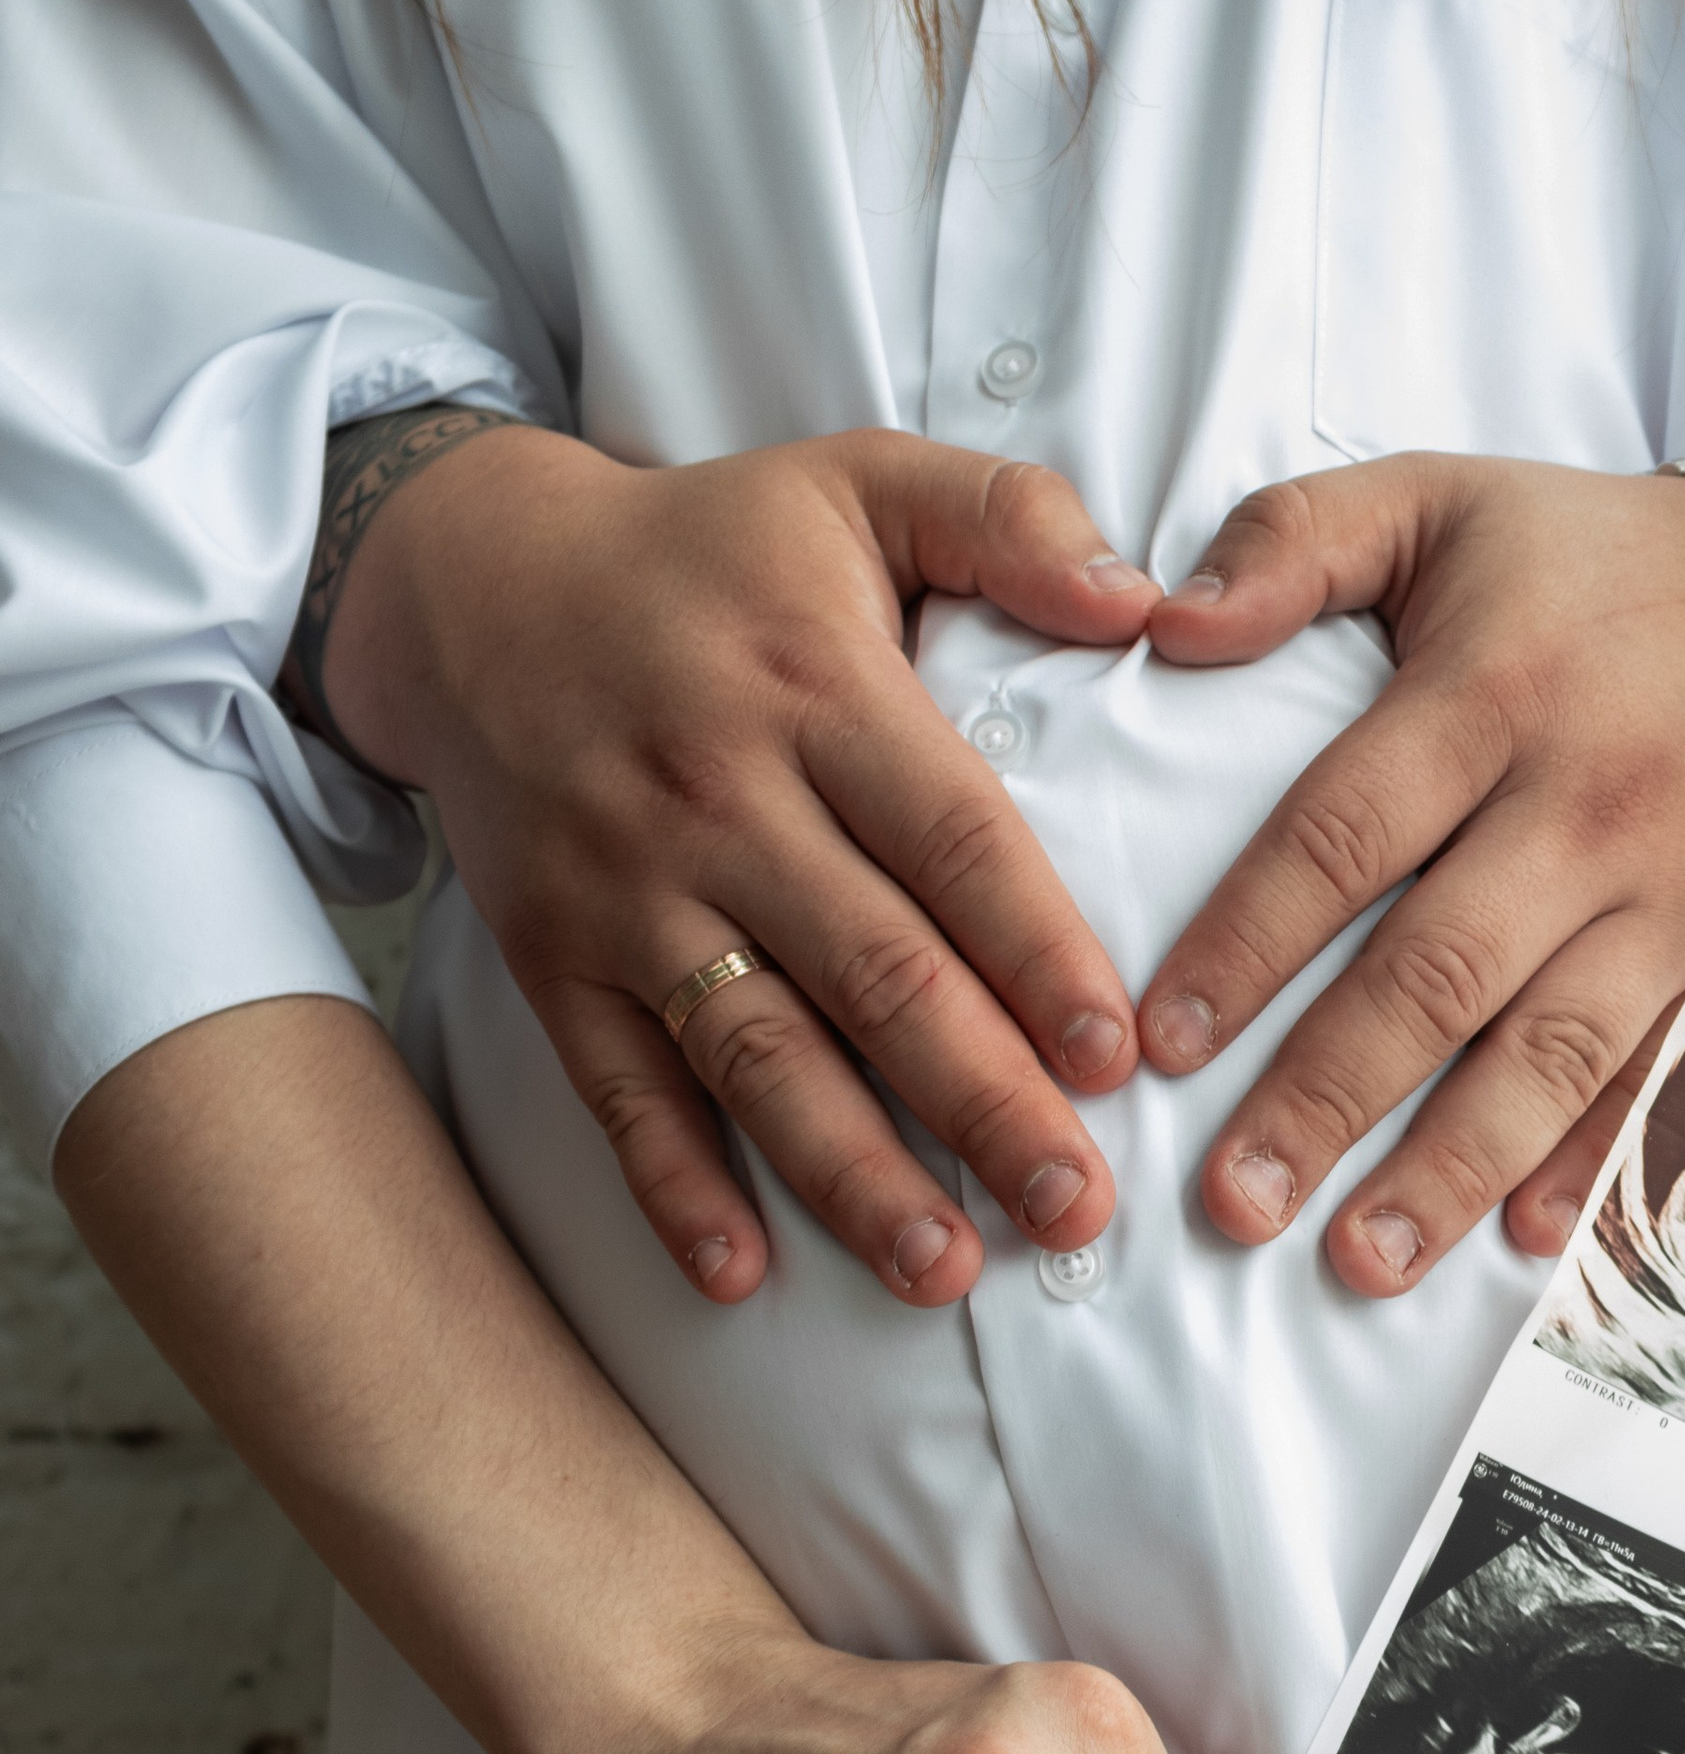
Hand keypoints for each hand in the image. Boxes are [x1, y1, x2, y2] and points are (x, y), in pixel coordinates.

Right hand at [315, 417, 1163, 1305]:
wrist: (470, 585)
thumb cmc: (710, 549)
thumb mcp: (856, 478)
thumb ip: (1008, 517)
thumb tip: (1145, 597)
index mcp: (816, 688)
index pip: (949, 838)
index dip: (1035, 951)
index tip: (1115, 1057)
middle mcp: (719, 800)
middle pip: (873, 973)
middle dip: (982, 1104)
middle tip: (1076, 1209)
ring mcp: (628, 893)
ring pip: (756, 1055)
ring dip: (851, 1175)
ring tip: (945, 1271)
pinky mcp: (554, 959)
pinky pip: (616, 1090)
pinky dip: (673, 1187)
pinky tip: (743, 1276)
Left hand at [1131, 448, 1684, 1293]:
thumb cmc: (1576, 561)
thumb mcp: (1433, 501)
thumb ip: (1290, 542)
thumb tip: (1164, 621)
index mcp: (1495, 690)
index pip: (1346, 832)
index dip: (1250, 943)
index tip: (1162, 1042)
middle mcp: (1591, 801)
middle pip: (1442, 971)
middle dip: (1330, 1097)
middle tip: (1233, 1203)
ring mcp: (1679, 888)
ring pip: (1555, 1050)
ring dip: (1453, 1166)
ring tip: (1358, 1260)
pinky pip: (1665, 1068)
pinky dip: (1598, 1163)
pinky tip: (1525, 1242)